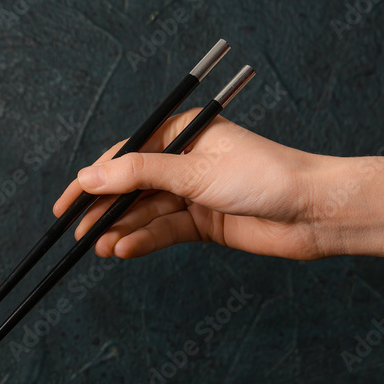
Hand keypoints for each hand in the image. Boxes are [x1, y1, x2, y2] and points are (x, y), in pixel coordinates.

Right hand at [54, 110, 327, 260]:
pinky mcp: (204, 224)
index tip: (68, 202)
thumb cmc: (264, 177)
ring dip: (122, 230)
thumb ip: (138, 175)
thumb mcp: (193, 171)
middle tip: (78, 233)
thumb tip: (89, 176)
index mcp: (184, 133)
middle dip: (105, 211)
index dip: (93, 179)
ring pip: (146, 213)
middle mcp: (187, 162)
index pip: (126, 155)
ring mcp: (194, 194)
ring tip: (99, 248)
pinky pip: (164, 231)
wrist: (315, 214)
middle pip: (133, 188)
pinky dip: (144, 241)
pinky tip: (125, 250)